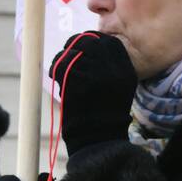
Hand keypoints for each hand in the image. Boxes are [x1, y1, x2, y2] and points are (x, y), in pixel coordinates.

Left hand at [49, 32, 138, 154]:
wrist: (98, 139)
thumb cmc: (104, 116)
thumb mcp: (119, 88)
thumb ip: (110, 67)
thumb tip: (89, 46)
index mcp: (126, 70)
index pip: (109, 42)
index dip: (94, 40)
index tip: (83, 47)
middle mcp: (114, 68)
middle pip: (91, 41)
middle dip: (76, 44)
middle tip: (69, 54)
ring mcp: (96, 72)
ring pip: (74, 50)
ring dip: (64, 57)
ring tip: (63, 71)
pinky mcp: (78, 79)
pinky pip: (62, 62)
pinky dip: (55, 67)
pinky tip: (57, 77)